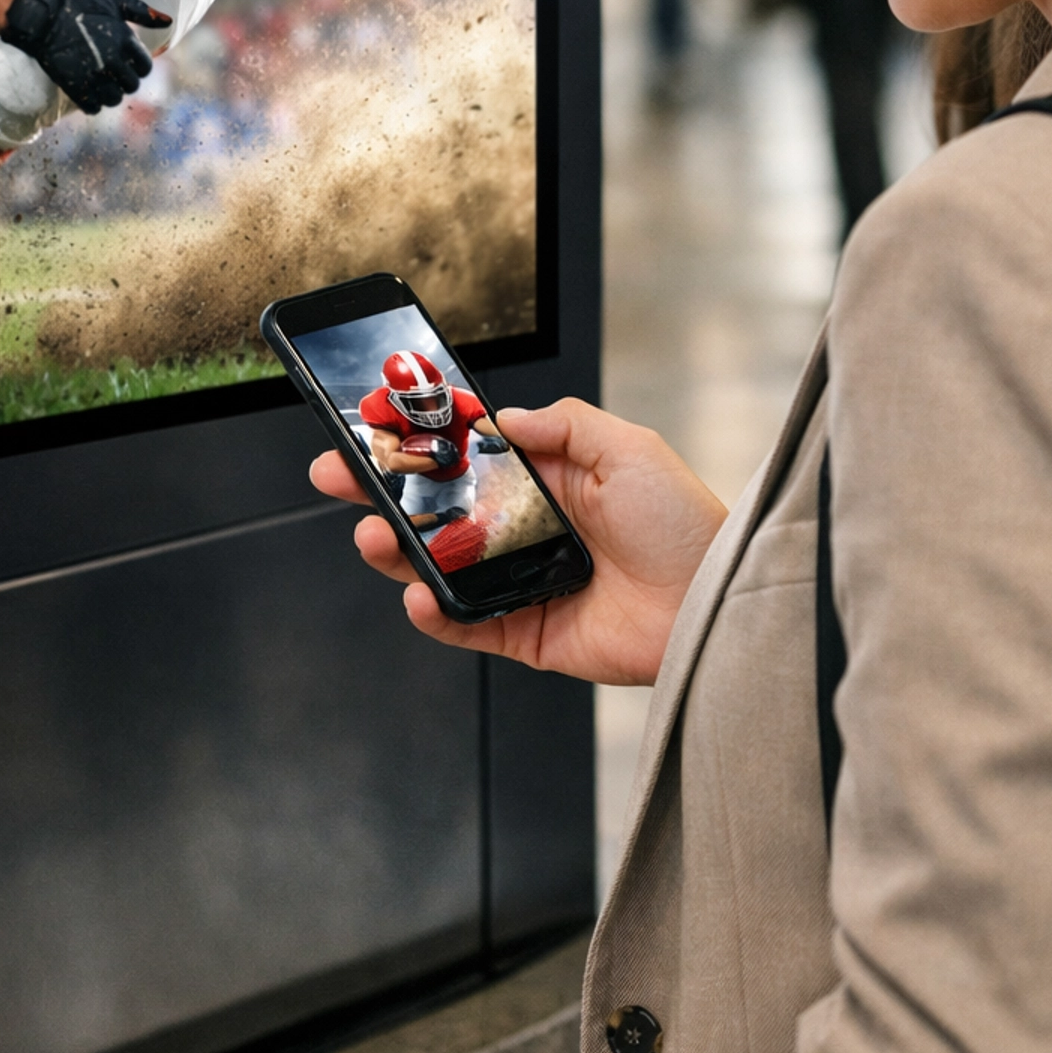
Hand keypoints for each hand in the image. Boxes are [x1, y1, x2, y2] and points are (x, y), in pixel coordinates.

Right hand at [2, 0, 170, 114]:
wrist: (42, 16)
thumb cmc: (78, 2)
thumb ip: (142, 11)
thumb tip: (168, 21)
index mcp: (126, 41)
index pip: (145, 67)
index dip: (138, 66)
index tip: (127, 62)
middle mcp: (114, 61)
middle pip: (131, 86)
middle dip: (124, 81)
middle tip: (112, 73)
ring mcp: (94, 76)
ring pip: (114, 99)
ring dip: (109, 94)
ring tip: (100, 84)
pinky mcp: (75, 86)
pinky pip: (93, 107)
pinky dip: (92, 104)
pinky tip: (87, 92)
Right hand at [311, 399, 726, 685]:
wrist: (714, 600)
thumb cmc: (682, 523)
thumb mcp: (627, 446)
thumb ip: (561, 424)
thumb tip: (500, 417)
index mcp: (549, 482)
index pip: (469, 459)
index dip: (422, 445)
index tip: (376, 428)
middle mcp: (530, 531)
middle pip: (441, 511)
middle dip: (385, 493)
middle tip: (337, 476)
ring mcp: (525, 583)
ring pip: (442, 568)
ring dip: (399, 553)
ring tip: (372, 536)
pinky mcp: (529, 634)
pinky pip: (470, 626)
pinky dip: (437, 616)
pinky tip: (417, 598)